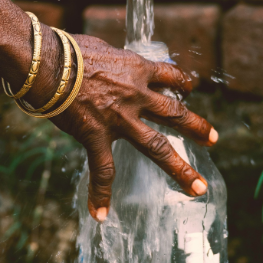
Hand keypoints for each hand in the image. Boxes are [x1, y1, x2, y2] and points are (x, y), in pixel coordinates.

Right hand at [44, 35, 217, 221]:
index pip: (169, 76)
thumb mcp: (101, 47)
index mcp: (137, 70)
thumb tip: (109, 60)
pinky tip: (101, 215)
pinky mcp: (97, 136)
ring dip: (179, 168)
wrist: (48, 63)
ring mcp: (120, 120)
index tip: (191, 89)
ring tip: (197, 186)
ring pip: (157, 147)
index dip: (183, 83)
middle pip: (174, 114)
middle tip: (214, 139)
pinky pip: (102, 171)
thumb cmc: (67, 48)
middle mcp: (136, 96)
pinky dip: (100, 193)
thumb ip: (112, 60)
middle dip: (196, 127)